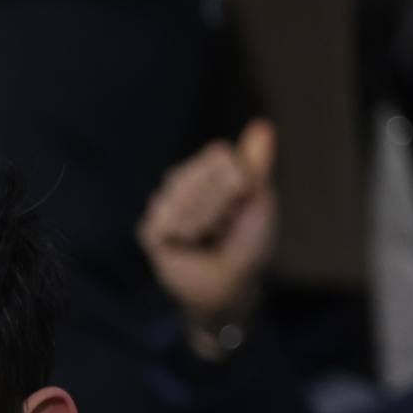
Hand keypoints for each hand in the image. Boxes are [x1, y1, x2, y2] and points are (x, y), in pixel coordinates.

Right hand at [138, 118, 275, 352]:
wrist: (229, 287)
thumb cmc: (246, 245)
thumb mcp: (258, 201)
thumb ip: (255, 164)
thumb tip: (263, 125)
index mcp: (209, 169)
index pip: (218, 155)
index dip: (237, 183)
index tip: (242, 206)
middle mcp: (182, 181)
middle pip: (200, 173)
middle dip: (221, 203)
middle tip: (225, 226)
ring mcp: (163, 204)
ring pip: (182, 195)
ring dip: (205, 220)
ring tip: (208, 236)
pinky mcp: (149, 230)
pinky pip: (167, 219)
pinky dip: (186, 233)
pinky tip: (189, 244)